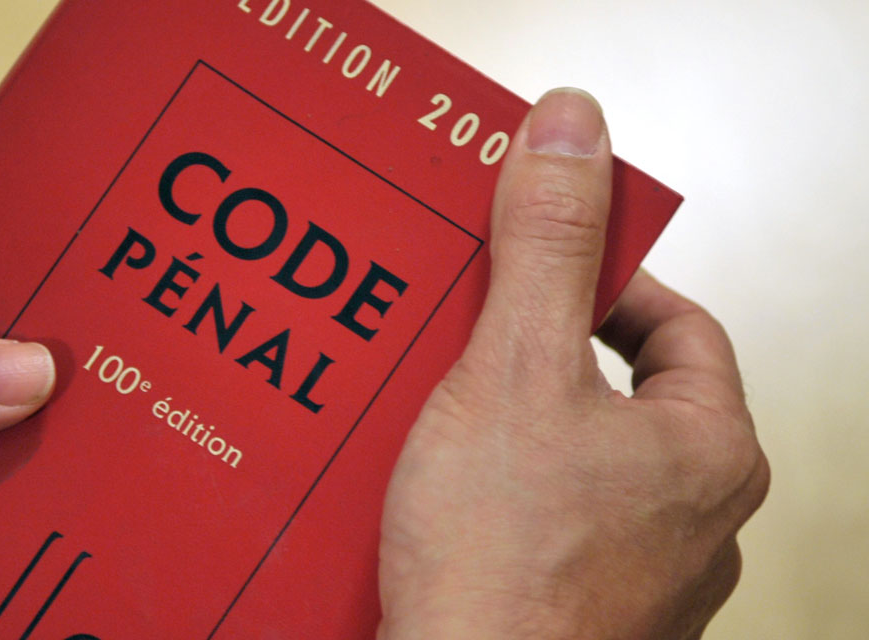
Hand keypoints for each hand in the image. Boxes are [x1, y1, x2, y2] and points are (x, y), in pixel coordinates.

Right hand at [378, 90, 767, 638]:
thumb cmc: (505, 568)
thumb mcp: (515, 372)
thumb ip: (547, 248)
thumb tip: (573, 133)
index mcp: (709, 453)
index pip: (678, 328)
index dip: (606, 284)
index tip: (540, 269)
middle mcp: (693, 522)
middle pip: (620, 394)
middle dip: (538, 355)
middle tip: (472, 330)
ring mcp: (638, 577)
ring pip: (575, 463)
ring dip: (507, 426)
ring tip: (437, 408)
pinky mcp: (579, 613)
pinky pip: (539, 521)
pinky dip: (490, 491)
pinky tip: (428, 489)